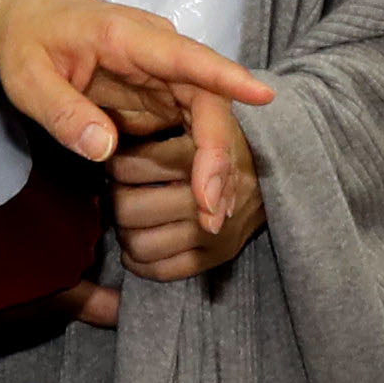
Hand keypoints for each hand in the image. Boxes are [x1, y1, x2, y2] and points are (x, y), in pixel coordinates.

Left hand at [0, 0, 274, 230]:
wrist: (27, 15)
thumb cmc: (27, 40)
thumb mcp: (28, 77)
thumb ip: (63, 111)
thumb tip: (104, 150)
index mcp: (127, 38)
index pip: (186, 56)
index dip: (225, 77)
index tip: (264, 95)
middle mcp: (157, 53)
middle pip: (206, 98)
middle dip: (216, 153)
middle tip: (212, 207)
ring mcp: (162, 74)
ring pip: (205, 116)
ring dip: (213, 165)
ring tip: (211, 216)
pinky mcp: (159, 94)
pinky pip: (191, 127)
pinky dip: (199, 163)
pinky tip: (201, 199)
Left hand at [107, 103, 260, 287]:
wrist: (279, 173)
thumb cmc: (225, 137)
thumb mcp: (202, 112)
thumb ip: (158, 117)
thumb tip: (104, 138)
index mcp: (201, 152)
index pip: (130, 167)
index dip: (116, 164)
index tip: (119, 159)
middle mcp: (208, 197)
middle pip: (128, 209)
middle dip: (114, 198)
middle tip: (118, 188)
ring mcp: (214, 233)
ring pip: (139, 243)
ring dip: (124, 231)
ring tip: (128, 212)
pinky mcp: (217, 258)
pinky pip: (161, 270)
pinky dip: (138, 260)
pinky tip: (135, 244)